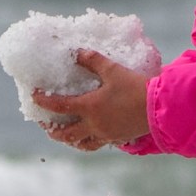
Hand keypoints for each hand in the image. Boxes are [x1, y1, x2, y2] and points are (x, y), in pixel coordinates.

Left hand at [30, 49, 152, 151]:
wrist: (160, 108)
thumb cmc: (135, 88)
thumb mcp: (113, 70)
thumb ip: (93, 61)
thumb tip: (77, 52)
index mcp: (89, 108)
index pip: (59, 106)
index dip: (43, 101)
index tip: (34, 96)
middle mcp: (94, 125)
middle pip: (66, 134)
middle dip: (52, 131)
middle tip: (45, 125)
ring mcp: (106, 135)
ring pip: (81, 143)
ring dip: (70, 140)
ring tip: (65, 136)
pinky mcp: (117, 138)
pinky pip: (98, 144)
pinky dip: (89, 141)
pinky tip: (91, 135)